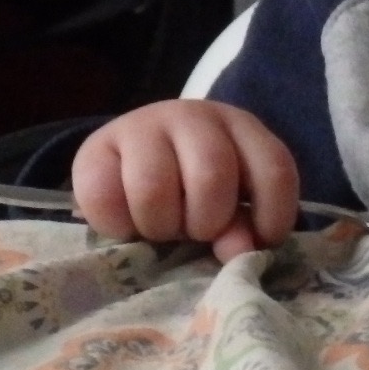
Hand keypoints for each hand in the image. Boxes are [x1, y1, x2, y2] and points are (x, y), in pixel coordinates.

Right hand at [71, 100, 299, 261]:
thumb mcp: (228, 204)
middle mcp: (194, 116)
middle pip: (212, 177)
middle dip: (206, 222)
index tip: (260, 240)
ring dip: (160, 226)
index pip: (273, 169)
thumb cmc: (191, 187)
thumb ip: (242, 228)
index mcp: (241, 127)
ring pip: (154, 189)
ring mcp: (142, 126)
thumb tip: (237, 253)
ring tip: (161, 227)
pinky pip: (104, 198)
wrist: (128, 160)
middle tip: (196, 231)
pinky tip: (127, 223)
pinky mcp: (95, 147)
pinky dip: (117, 226)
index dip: (272, 215)